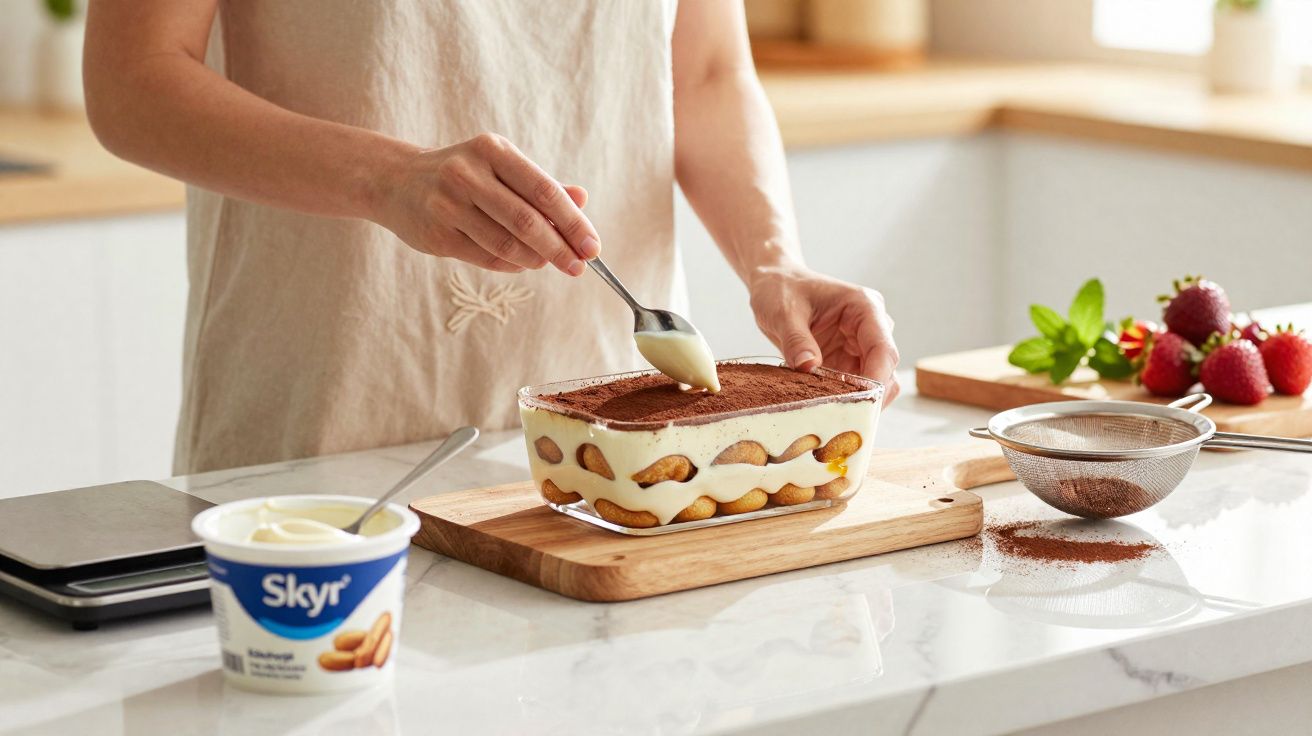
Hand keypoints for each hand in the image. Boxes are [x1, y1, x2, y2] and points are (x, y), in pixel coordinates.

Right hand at [373, 133, 598, 274]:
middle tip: (578, 266)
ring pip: (506, 244)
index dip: (573, 222)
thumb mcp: (501, 167)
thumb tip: (582, 199)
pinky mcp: (436, 234)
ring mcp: (448, 205)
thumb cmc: (464, 175)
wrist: (398, 182)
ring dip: (535, 259)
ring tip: (548, 262)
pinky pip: (486, 258)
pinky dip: (511, 265)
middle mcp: (467, 173)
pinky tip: (522, 263)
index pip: (544, 191)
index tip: (593, 246)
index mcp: (492, 150)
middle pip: (526, 221)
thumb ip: (541, 185)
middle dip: (559, 248)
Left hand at [749, 265, 900, 402]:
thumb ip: (796, 339)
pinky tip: (824, 409)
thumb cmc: (781, 289)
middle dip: (869, 396)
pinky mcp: (848, 361)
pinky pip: (854, 387)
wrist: (775, 284)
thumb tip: (809, 367)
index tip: (860, 402)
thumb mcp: (782, 311)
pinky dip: (843, 400)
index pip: (883, 348)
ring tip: (831, 416)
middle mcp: (871, 328)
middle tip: (844, 419)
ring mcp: (861, 346)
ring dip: (856, 400)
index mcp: (864, 307)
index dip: (877, 378)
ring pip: (874, 383)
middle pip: (885, 370)